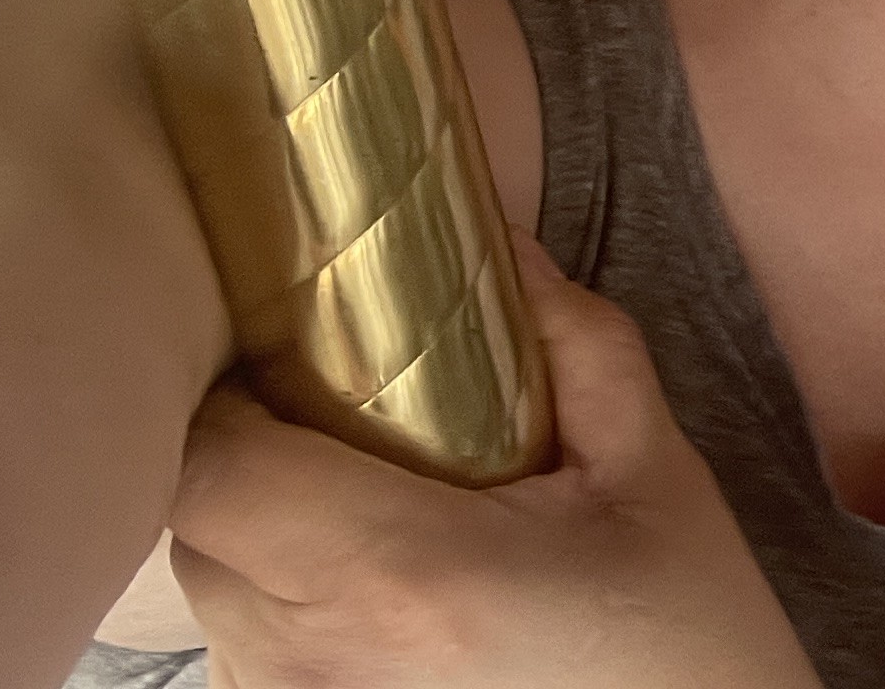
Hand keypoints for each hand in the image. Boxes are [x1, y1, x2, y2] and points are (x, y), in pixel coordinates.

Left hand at [170, 235, 821, 688]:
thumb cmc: (685, 644)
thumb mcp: (651, 466)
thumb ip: (573, 340)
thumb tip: (496, 239)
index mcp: (397, 575)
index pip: (210, 469)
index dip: (227, 396)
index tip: (288, 351)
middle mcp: (319, 666)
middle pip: (199, 526)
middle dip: (251, 452)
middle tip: (341, 412)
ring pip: (216, 597)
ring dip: (265, 537)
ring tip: (371, 504)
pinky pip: (254, 660)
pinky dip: (289, 609)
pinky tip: (385, 590)